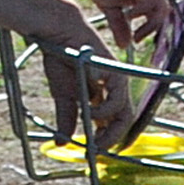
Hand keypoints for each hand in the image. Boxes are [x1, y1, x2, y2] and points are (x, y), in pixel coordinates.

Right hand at [33, 8, 135, 152]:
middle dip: (113, 138)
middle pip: (123, 120)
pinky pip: (117, 98)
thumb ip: (66, 118)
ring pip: (124, 113)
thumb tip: (61, 142)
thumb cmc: (62, 59)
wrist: (59, 34)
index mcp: (102, 94)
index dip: (108, 137)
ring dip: (111, 130)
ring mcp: (116, 80)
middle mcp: (113, 89)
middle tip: (100, 150)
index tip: (97, 151)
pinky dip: (106, 110)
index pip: (113, 121)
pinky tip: (92, 112)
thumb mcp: (63, 95)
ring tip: (95, 137)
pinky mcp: (115, 72)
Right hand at [75, 0, 173, 58]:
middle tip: (165, 54)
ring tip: (138, 36)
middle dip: (170, 37)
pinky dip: (142, 9)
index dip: (172, 38)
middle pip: (168, 18)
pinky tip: (131, 16)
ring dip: (151, 25)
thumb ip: (119, 25)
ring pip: (162, 9)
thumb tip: (125, 46)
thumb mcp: (109, 8)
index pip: (162, 22)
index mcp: (145, 1)